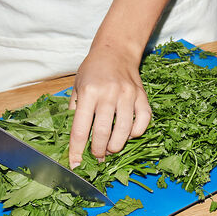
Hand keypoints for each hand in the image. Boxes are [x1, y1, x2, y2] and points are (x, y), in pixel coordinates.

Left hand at [67, 44, 150, 168]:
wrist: (116, 51)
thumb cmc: (93, 70)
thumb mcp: (77, 87)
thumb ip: (75, 111)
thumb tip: (74, 140)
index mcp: (88, 92)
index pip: (80, 129)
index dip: (77, 151)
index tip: (75, 164)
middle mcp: (108, 93)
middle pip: (103, 133)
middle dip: (98, 151)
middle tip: (97, 157)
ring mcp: (127, 95)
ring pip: (124, 131)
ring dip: (116, 146)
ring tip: (111, 149)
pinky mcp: (142, 96)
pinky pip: (143, 121)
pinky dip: (136, 133)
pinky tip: (129, 135)